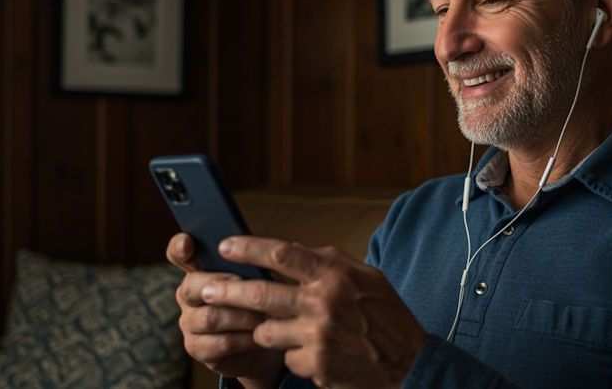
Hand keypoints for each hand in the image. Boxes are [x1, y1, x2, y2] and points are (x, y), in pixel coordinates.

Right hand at [166, 233, 283, 387]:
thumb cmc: (262, 300)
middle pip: (191, 286)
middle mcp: (188, 294)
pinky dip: (244, 339)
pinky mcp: (198, 348)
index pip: (179, 254)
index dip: (179, 247)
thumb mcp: (262, 277)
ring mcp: (189, 322)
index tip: (188, 242)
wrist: (266, 340)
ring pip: (209, 317)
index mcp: (199, 269)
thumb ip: (255, 264)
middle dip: (222, 285)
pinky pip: (219, 342)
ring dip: (241, 316)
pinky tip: (260, 335)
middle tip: (249, 286)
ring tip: (264, 315)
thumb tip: (267, 254)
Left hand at [203, 236, 426, 388]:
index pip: (281, 253)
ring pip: (265, 330)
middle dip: (226, 290)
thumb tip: (293, 248)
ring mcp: (317, 336)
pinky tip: (312, 352)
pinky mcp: (314, 364)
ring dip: (262, 329)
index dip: (248, 248)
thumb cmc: (387, 316)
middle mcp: (324, 302)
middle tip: (203, 288)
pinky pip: (286, 356)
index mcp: (335, 274)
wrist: (409, 363)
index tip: (225, 246)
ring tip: (271, 328)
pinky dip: (292, 354)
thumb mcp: (365, 277)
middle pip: (260, 293)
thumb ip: (329, 262)